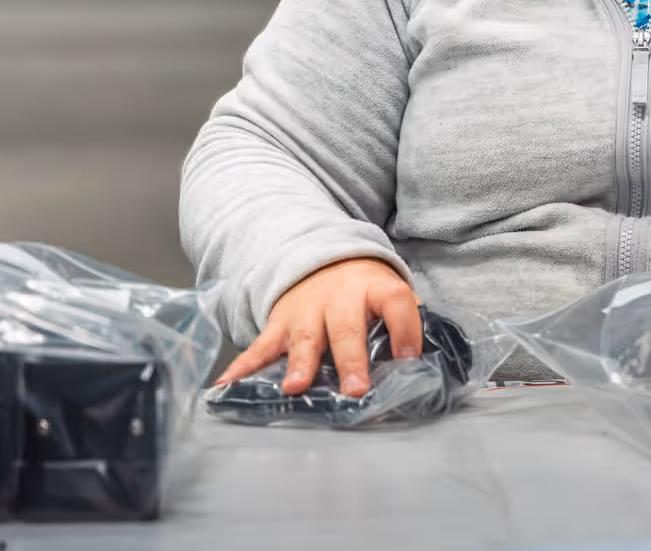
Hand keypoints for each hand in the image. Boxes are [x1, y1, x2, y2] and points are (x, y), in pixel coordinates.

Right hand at [214, 257, 420, 397]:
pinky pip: (261, 346)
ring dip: (301, 363)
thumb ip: (407, 323)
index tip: (409, 358)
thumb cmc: (364, 292)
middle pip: (347, 327)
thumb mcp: (390, 295)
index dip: (406, 328)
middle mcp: (340, 298)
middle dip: (350, 359)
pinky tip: (226, 385)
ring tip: (296, 387)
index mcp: (375, 288)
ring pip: (305, 338)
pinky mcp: (279, 324)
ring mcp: (306, 310)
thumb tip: (424, 363)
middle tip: (355, 388)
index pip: (396, 302)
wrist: (323, 262)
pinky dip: (243, 367)